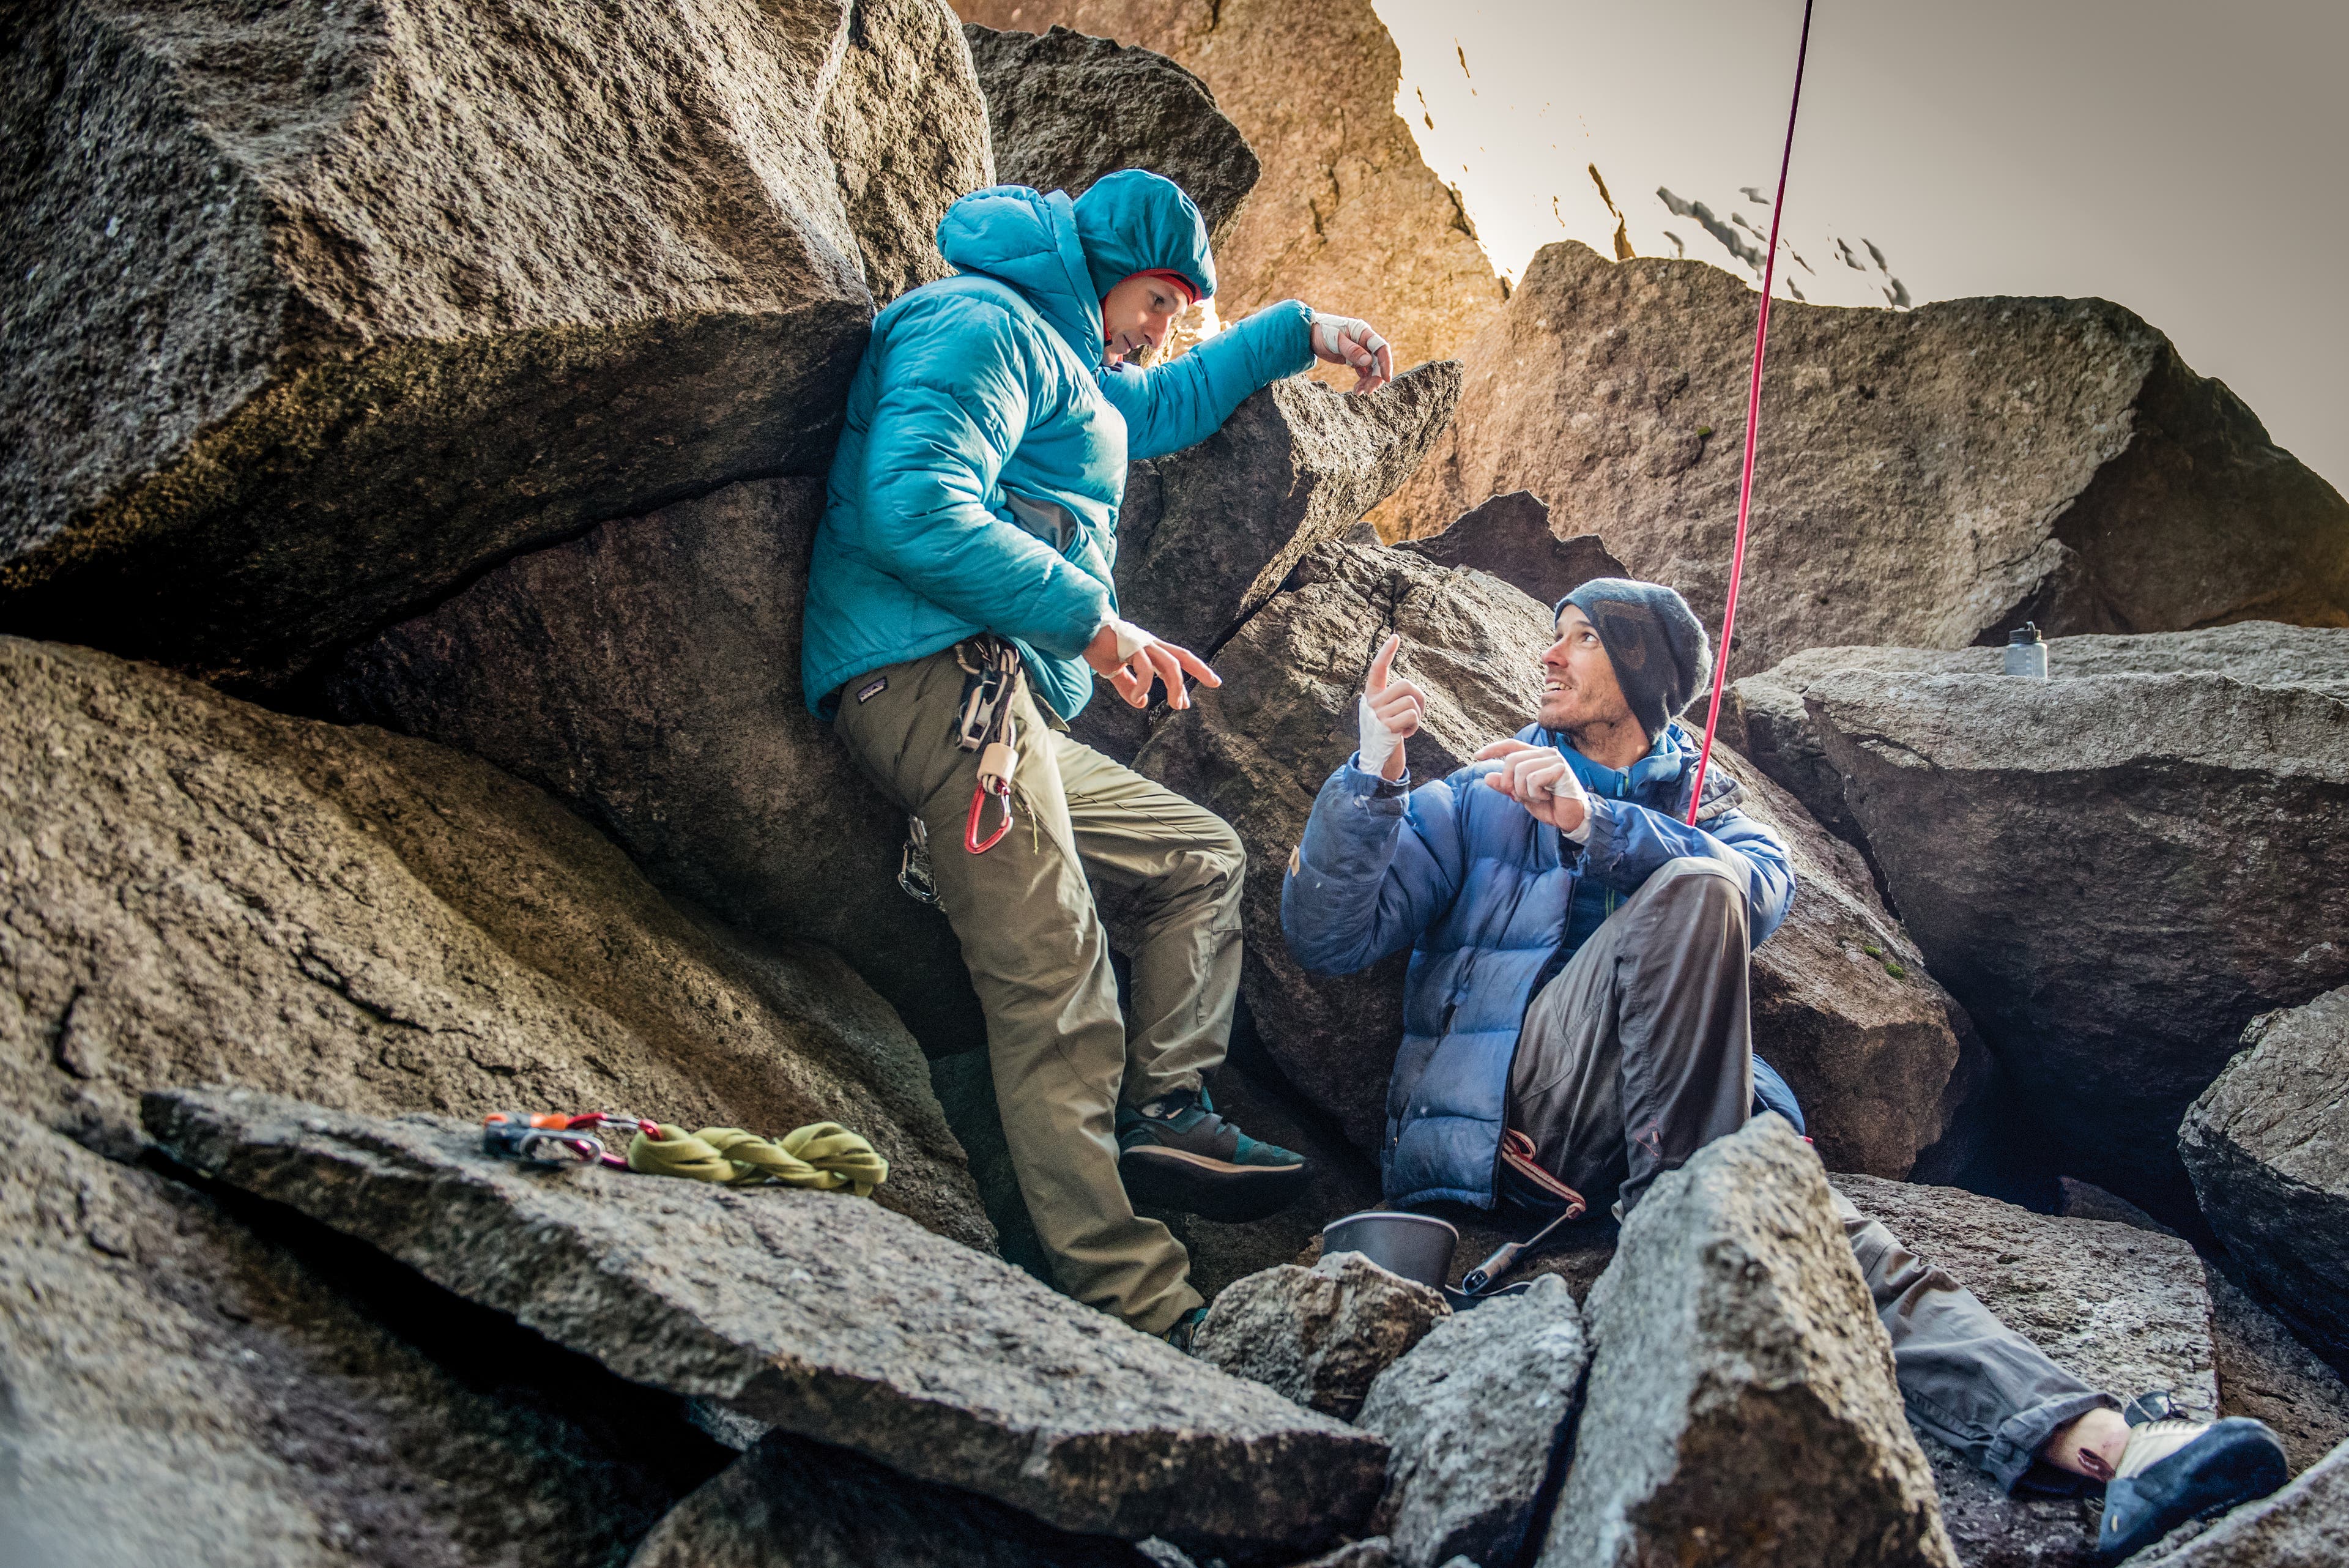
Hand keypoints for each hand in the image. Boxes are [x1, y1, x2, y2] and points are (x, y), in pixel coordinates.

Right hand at [1084, 617, 1219, 709]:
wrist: (1080, 630)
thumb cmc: (1097, 647)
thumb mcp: (1115, 672)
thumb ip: (1128, 686)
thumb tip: (1142, 704)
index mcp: (1150, 648)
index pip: (1177, 658)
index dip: (1192, 672)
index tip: (1196, 694)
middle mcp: (1150, 644)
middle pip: (1181, 656)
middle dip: (1200, 669)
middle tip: (1215, 683)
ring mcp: (1141, 644)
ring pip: (1169, 664)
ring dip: (1176, 685)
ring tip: (1176, 705)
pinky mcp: (1130, 647)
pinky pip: (1145, 668)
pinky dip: (1144, 685)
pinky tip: (1138, 697)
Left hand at [1309, 312, 1393, 393]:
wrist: (1309, 334)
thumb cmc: (1323, 332)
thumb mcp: (1336, 341)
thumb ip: (1352, 350)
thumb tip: (1369, 361)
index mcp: (1363, 332)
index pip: (1381, 348)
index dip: (1386, 363)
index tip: (1387, 379)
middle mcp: (1365, 341)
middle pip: (1377, 361)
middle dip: (1376, 377)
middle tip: (1369, 391)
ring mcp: (1360, 350)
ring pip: (1371, 368)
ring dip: (1368, 381)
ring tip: (1360, 392)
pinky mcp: (1353, 359)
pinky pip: (1363, 371)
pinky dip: (1362, 381)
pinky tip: (1356, 390)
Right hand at [1359, 633, 1422, 779]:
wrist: (1377, 762)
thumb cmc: (1387, 736)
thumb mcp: (1386, 714)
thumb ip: (1394, 700)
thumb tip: (1413, 695)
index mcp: (1371, 696)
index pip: (1378, 669)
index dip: (1386, 653)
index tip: (1395, 637)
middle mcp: (1371, 703)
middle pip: (1406, 685)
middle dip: (1419, 698)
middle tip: (1416, 714)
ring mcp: (1377, 714)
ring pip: (1412, 701)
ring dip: (1417, 716)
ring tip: (1406, 727)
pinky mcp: (1385, 727)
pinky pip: (1412, 716)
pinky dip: (1415, 726)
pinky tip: (1405, 735)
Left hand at [1471, 738, 1589, 832]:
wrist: (1570, 818)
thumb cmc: (1549, 805)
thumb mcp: (1522, 796)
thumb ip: (1506, 786)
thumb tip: (1487, 777)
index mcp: (1535, 756)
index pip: (1511, 745)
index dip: (1493, 749)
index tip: (1476, 756)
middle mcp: (1545, 753)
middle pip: (1512, 760)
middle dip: (1509, 782)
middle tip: (1519, 796)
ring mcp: (1554, 759)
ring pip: (1521, 770)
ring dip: (1524, 791)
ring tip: (1538, 796)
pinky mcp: (1560, 769)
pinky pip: (1533, 779)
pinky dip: (1535, 793)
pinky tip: (1547, 796)